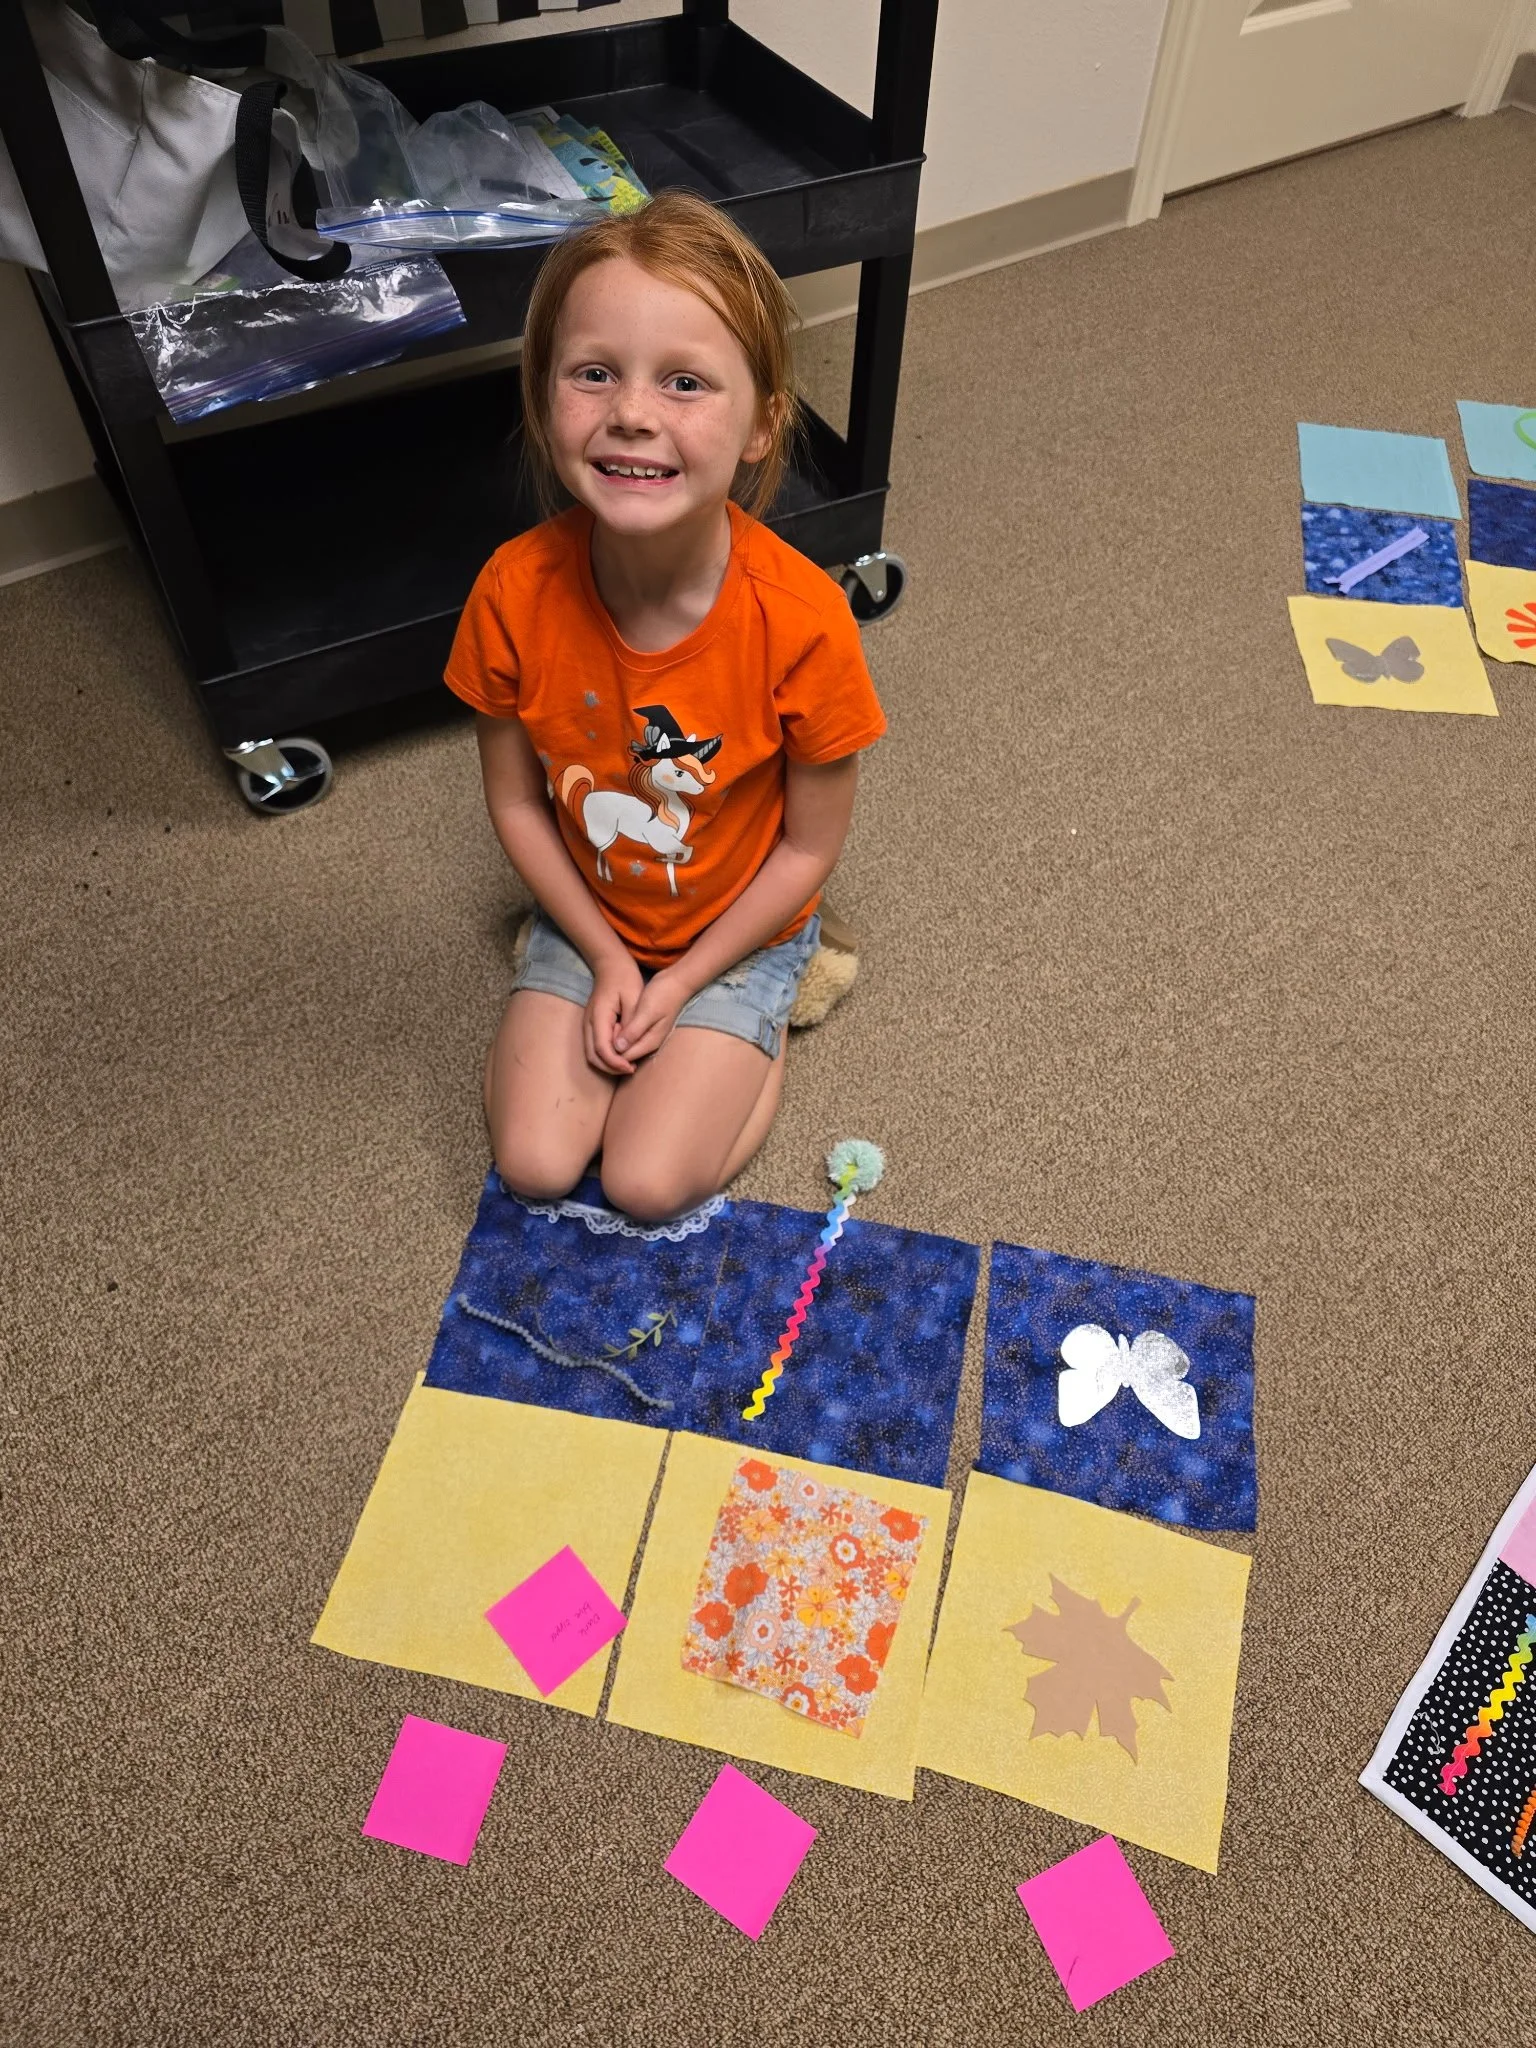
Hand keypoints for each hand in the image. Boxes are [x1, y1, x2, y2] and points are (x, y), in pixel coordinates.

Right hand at [584, 951, 644, 1075]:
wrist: (611, 965)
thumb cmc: (625, 980)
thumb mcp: (634, 1000)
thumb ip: (630, 1025)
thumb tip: (624, 1048)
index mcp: (598, 1016)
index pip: (602, 1049)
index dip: (615, 1063)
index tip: (631, 1067)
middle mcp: (588, 1023)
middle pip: (593, 1056)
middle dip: (610, 1067)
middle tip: (630, 1069)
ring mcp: (587, 1024)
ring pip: (592, 1053)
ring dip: (608, 1063)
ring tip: (628, 1065)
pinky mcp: (591, 1024)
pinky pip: (595, 1046)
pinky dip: (606, 1055)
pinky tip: (622, 1054)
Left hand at [612, 966, 691, 1063]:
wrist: (677, 983)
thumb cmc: (663, 995)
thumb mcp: (647, 1012)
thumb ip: (633, 1031)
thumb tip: (618, 1048)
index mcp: (650, 1042)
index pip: (624, 1057)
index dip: (610, 1050)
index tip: (605, 1031)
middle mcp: (649, 1044)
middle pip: (624, 1056)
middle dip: (611, 1047)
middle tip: (607, 1026)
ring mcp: (649, 1038)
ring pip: (625, 1048)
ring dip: (615, 1040)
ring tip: (611, 1023)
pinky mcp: (646, 1031)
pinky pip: (629, 1039)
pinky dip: (620, 1034)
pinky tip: (616, 1022)